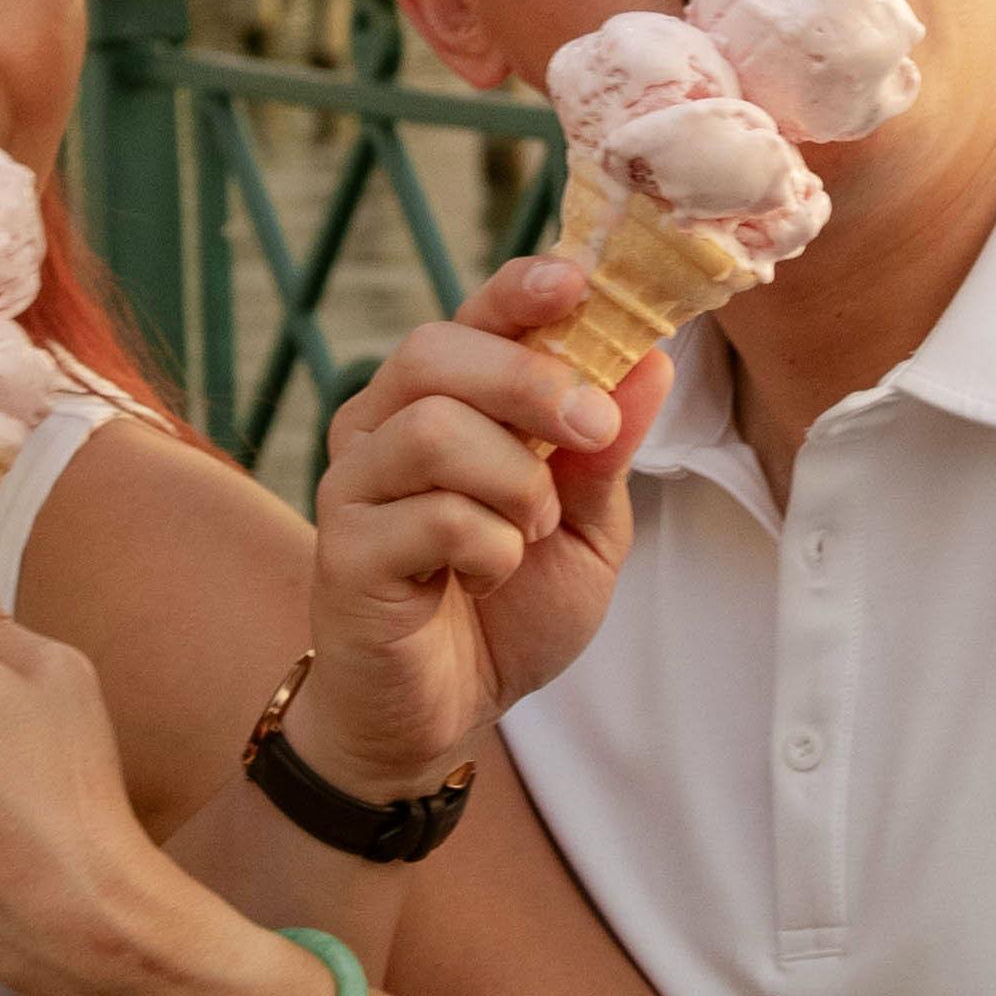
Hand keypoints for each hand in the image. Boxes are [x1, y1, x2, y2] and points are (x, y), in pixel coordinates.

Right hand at [287, 262, 672, 790]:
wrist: (445, 713)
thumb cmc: (508, 611)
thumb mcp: (586, 528)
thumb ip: (606, 452)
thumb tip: (651, 363)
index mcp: (444, 402)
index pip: (472, 316)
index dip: (519, 288)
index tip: (575, 281)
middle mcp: (384, 425)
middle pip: (437, 351)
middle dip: (531, 382)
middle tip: (591, 433)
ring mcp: (354, 484)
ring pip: (433, 429)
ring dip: (515, 483)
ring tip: (532, 532)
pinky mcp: (343, 549)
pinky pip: (432, 517)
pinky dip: (490, 548)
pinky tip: (489, 576)